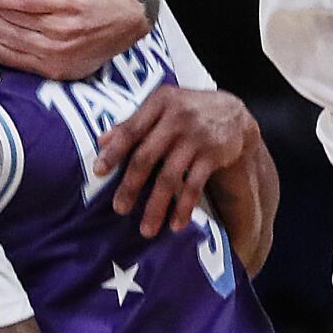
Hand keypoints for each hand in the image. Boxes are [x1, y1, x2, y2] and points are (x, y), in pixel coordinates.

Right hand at [0, 0, 148, 79]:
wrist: (130, 12)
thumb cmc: (99, 33)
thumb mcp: (73, 56)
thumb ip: (41, 53)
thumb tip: (3, 37)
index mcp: (55, 69)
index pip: (9, 57)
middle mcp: (56, 53)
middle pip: (7, 38)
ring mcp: (62, 29)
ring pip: (14, 20)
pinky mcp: (67, 6)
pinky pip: (28, 3)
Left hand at [94, 87, 251, 237]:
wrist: (234, 112)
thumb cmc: (187, 109)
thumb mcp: (161, 107)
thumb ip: (133, 122)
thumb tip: (100, 141)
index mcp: (159, 103)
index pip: (131, 129)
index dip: (114, 152)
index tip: (98, 172)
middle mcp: (177, 118)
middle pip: (147, 156)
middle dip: (130, 186)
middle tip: (119, 209)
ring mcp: (196, 137)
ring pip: (170, 176)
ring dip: (156, 206)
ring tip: (146, 229)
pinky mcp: (213, 155)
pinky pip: (194, 186)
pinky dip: (184, 207)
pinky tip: (175, 224)